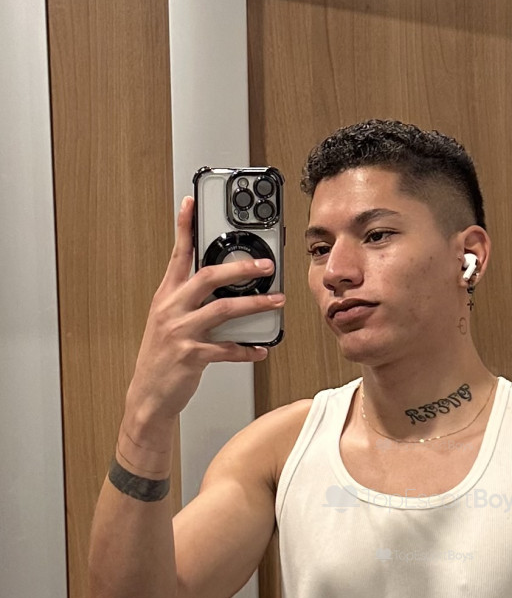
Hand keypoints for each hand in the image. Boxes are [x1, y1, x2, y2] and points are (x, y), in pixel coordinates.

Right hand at [126, 196, 285, 426]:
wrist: (149, 394)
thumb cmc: (162, 357)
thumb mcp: (168, 321)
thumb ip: (190, 300)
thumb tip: (224, 287)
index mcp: (166, 295)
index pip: (177, 254)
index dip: (184, 227)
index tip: (191, 202)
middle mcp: (171, 309)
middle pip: (207, 277)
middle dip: (240, 268)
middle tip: (266, 265)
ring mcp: (180, 332)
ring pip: (223, 310)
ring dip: (255, 305)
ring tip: (276, 302)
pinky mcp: (191, 355)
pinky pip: (227, 349)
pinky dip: (247, 349)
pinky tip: (261, 349)